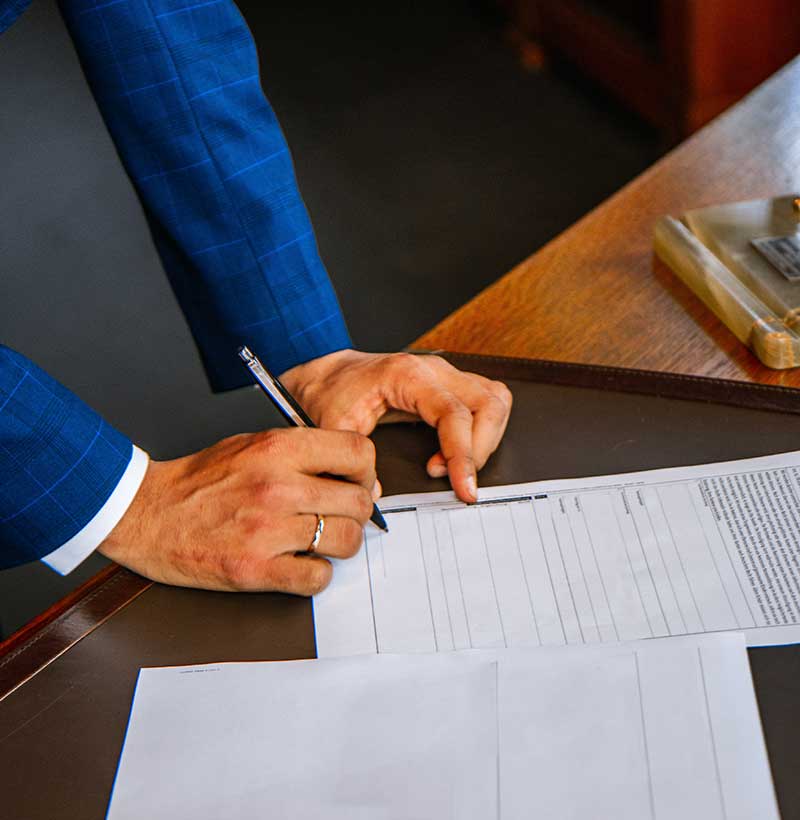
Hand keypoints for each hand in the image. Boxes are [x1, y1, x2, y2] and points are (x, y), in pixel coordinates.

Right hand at [99, 428, 377, 594]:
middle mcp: (277, 487)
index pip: (357, 452)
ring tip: (320, 541)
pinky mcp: (254, 569)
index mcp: (278, 449)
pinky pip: (317, 578)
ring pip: (346, 541)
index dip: (366, 470)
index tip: (358, 482)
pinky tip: (300, 563)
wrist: (145, 513)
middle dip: (357, 512)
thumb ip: (304, 454)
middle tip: (340, 516)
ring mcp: (266, 530)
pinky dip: (316, 574)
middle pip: (358, 502)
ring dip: (341, 544)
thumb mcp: (253, 444)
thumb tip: (357, 477)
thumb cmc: (200, 480)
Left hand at [280, 350, 511, 502]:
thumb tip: (377, 494)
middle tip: (457, 480)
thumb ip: (352, 460)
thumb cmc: (331, 394)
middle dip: (480, 449)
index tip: (464, 487)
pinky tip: (454, 453)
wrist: (327, 375)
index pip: (455, 413)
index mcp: (408, 375)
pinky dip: (482, 431)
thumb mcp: (333, 427)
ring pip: (495, 399)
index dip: (464, 454)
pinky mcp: (449, 384)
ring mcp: (445, 374)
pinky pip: (486, 401)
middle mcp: (434, 369)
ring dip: (486, 439)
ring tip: (454, 467)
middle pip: (488, 403)